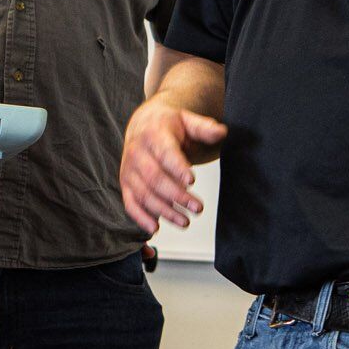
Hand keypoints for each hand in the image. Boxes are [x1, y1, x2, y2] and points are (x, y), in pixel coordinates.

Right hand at [119, 99, 225, 231]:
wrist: (144, 125)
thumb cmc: (169, 126)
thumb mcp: (188, 120)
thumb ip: (204, 128)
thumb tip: (222, 132)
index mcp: (153, 134)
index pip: (165, 153)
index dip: (177, 167)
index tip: (192, 180)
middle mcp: (137, 153)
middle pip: (155, 178)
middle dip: (176, 196)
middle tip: (198, 207)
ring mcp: (129, 170)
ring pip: (144, 194)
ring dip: (164, 211)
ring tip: (185, 221)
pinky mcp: (126, 185)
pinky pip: (130, 203)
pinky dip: (140, 218)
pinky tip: (156, 228)